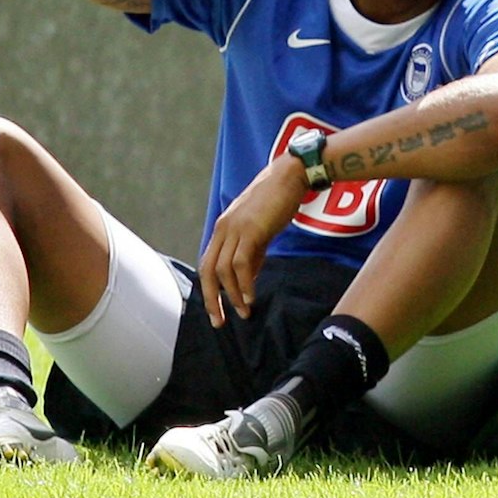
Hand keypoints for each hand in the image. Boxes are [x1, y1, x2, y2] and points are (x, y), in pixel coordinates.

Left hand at [198, 154, 310, 326]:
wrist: (290, 176)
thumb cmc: (277, 201)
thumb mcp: (260, 230)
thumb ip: (252, 253)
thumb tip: (247, 279)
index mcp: (223, 229)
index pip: (208, 264)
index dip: (210, 289)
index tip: (218, 310)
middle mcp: (223, 229)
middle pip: (208, 270)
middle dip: (212, 299)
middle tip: (220, 321)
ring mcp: (235, 229)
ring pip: (224, 270)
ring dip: (232, 296)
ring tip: (243, 312)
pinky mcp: (250, 230)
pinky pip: (241, 264)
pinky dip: (244, 284)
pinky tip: (251, 297)